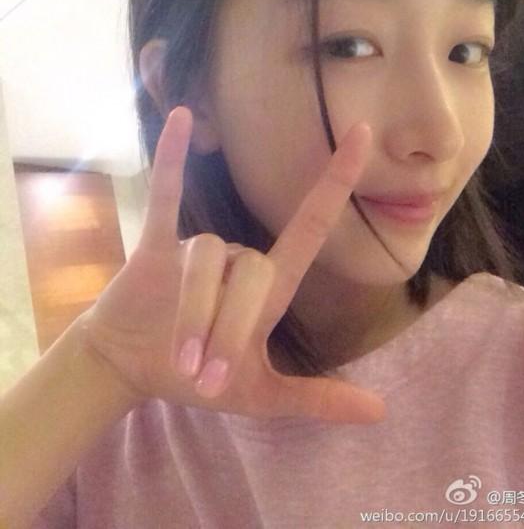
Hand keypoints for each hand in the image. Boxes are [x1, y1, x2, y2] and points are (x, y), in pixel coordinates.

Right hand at [78, 106, 385, 423]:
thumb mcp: (260, 395)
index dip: (338, 177)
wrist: (134, 370)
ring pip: (208, 264)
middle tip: (207, 377)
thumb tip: (381, 413)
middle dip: (230, 329)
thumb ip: (315, 398)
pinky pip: (167, 196)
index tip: (364, 131)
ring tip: (183, 362)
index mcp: (271, 287)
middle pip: (253, 272)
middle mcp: (240, 258)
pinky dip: (172, 159)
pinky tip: (180, 119)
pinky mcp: (157, 246)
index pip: (313, 223)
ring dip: (196, 315)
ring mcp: (198, 248)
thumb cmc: (199, 375)